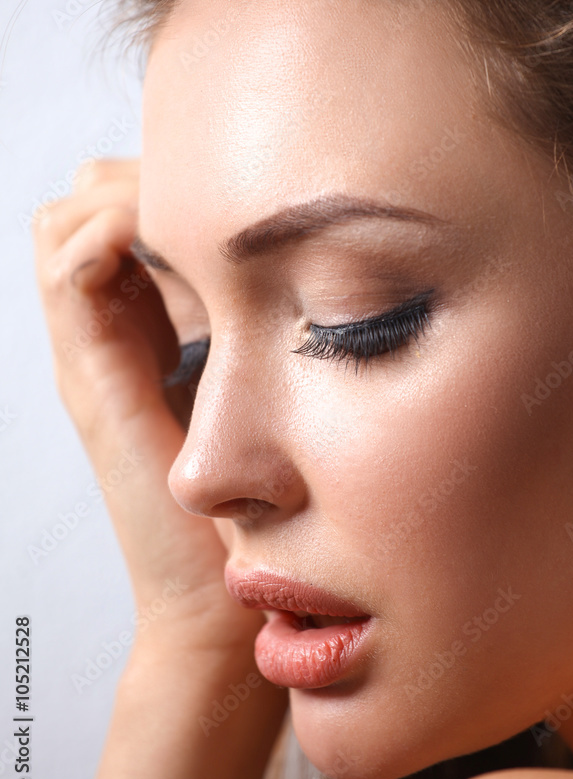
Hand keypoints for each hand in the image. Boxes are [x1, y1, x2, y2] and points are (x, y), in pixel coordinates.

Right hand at [32, 158, 264, 654]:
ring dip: (127, 198)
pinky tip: (188, 251)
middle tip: (214, 199)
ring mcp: (90, 354)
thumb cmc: (254, 503)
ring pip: (64, 225)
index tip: (238, 196)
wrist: (218, 599)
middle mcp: (105, 335)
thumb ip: (257, 329)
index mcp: (141, 332)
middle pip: (82, 205)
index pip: (116, 214)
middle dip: (142, 179)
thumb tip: (303, 266)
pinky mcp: (94, 378)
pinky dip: (117, 233)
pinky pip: (71, 269)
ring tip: (199, 224)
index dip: (166, 186)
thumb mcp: (260, 385)